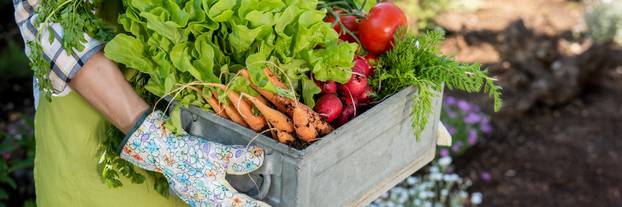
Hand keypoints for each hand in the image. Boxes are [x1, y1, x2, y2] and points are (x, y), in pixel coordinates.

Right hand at [120, 110, 269, 206]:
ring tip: (245, 201)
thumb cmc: (188, 153)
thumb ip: (239, 158)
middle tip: (259, 205)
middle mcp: (207, 202)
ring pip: (220, 205)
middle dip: (245, 206)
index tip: (269, 206)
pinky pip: (210, 202)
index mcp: (216, 196)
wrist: (160, 150)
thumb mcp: (216, 154)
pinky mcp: (191, 194)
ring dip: (232, 203)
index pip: (242, 205)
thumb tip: (260, 158)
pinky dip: (222, 200)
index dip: (257, 206)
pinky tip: (224, 196)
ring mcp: (197, 199)